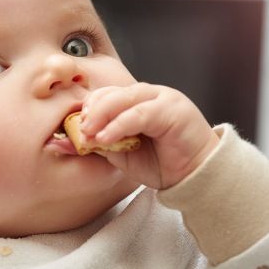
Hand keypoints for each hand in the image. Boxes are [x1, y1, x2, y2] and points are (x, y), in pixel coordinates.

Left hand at [80, 83, 218, 189]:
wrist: (196, 176)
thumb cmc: (162, 163)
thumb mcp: (124, 154)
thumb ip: (103, 144)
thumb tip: (73, 141)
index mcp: (136, 101)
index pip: (105, 94)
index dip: (87, 108)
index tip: (72, 127)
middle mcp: (148, 94)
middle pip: (111, 93)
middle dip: (90, 111)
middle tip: (77, 130)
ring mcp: (162, 98)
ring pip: (124, 99)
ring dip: (101, 116)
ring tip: (88, 134)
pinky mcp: (172, 110)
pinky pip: (139, 114)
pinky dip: (119, 125)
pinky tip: (105, 137)